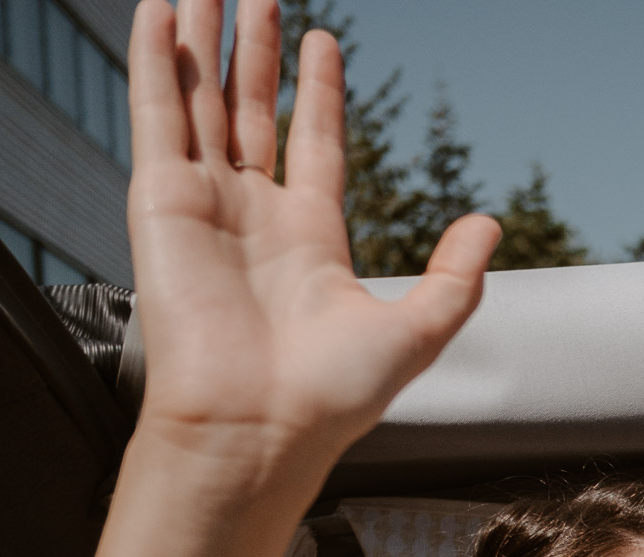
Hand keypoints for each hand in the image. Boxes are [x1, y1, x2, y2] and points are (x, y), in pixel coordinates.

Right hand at [124, 0, 497, 482]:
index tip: (322, 42)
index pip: (314, 145)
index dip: (319, 92)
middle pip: (254, 112)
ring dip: (204, 43)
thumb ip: (454, 277)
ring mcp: (205, 205)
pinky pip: (157, 114)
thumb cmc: (329, 399)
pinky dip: (155, 61)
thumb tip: (488, 223)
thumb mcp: (417, 331)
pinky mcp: (162, 201)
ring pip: (203, 103)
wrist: (257, 427)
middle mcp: (254, 217)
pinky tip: (161, 11)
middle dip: (256, 54)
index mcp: (311, 242)